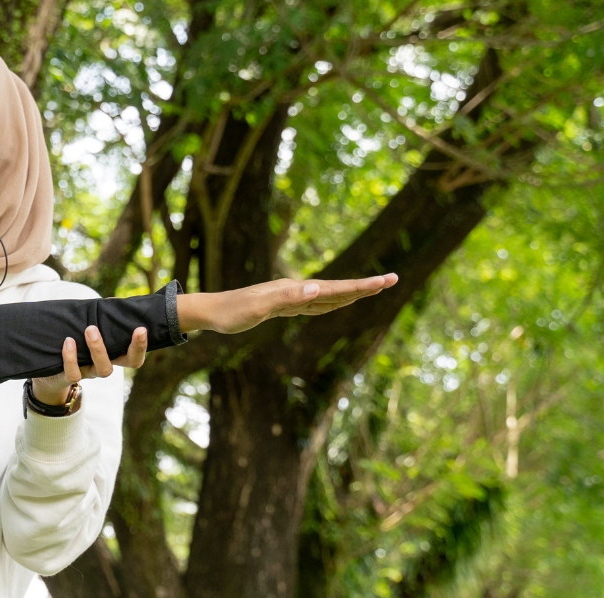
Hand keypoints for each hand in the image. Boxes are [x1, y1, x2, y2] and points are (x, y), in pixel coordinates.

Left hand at [30, 325, 147, 404]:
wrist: (51, 374)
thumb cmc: (76, 347)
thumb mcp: (90, 333)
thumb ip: (102, 318)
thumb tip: (111, 301)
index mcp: (115, 355)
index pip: (136, 355)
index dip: (141, 345)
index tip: (141, 328)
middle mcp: (107, 365)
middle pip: (128, 363)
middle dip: (131, 347)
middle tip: (130, 328)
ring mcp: (90, 373)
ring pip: (103, 368)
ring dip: (98, 348)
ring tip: (90, 329)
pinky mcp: (70, 378)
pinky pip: (74, 373)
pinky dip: (71, 358)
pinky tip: (68, 341)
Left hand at [178, 274, 398, 333]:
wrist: (211, 312)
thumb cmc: (231, 312)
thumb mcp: (258, 307)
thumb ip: (286, 299)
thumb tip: (316, 289)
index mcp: (294, 291)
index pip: (335, 288)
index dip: (362, 286)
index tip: (386, 280)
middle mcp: (295, 291)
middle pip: (337, 289)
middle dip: (365, 287)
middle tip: (392, 280)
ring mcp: (289, 298)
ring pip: (327, 296)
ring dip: (350, 294)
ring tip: (373, 289)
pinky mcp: (282, 306)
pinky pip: (313, 305)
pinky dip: (329, 303)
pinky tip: (333, 303)